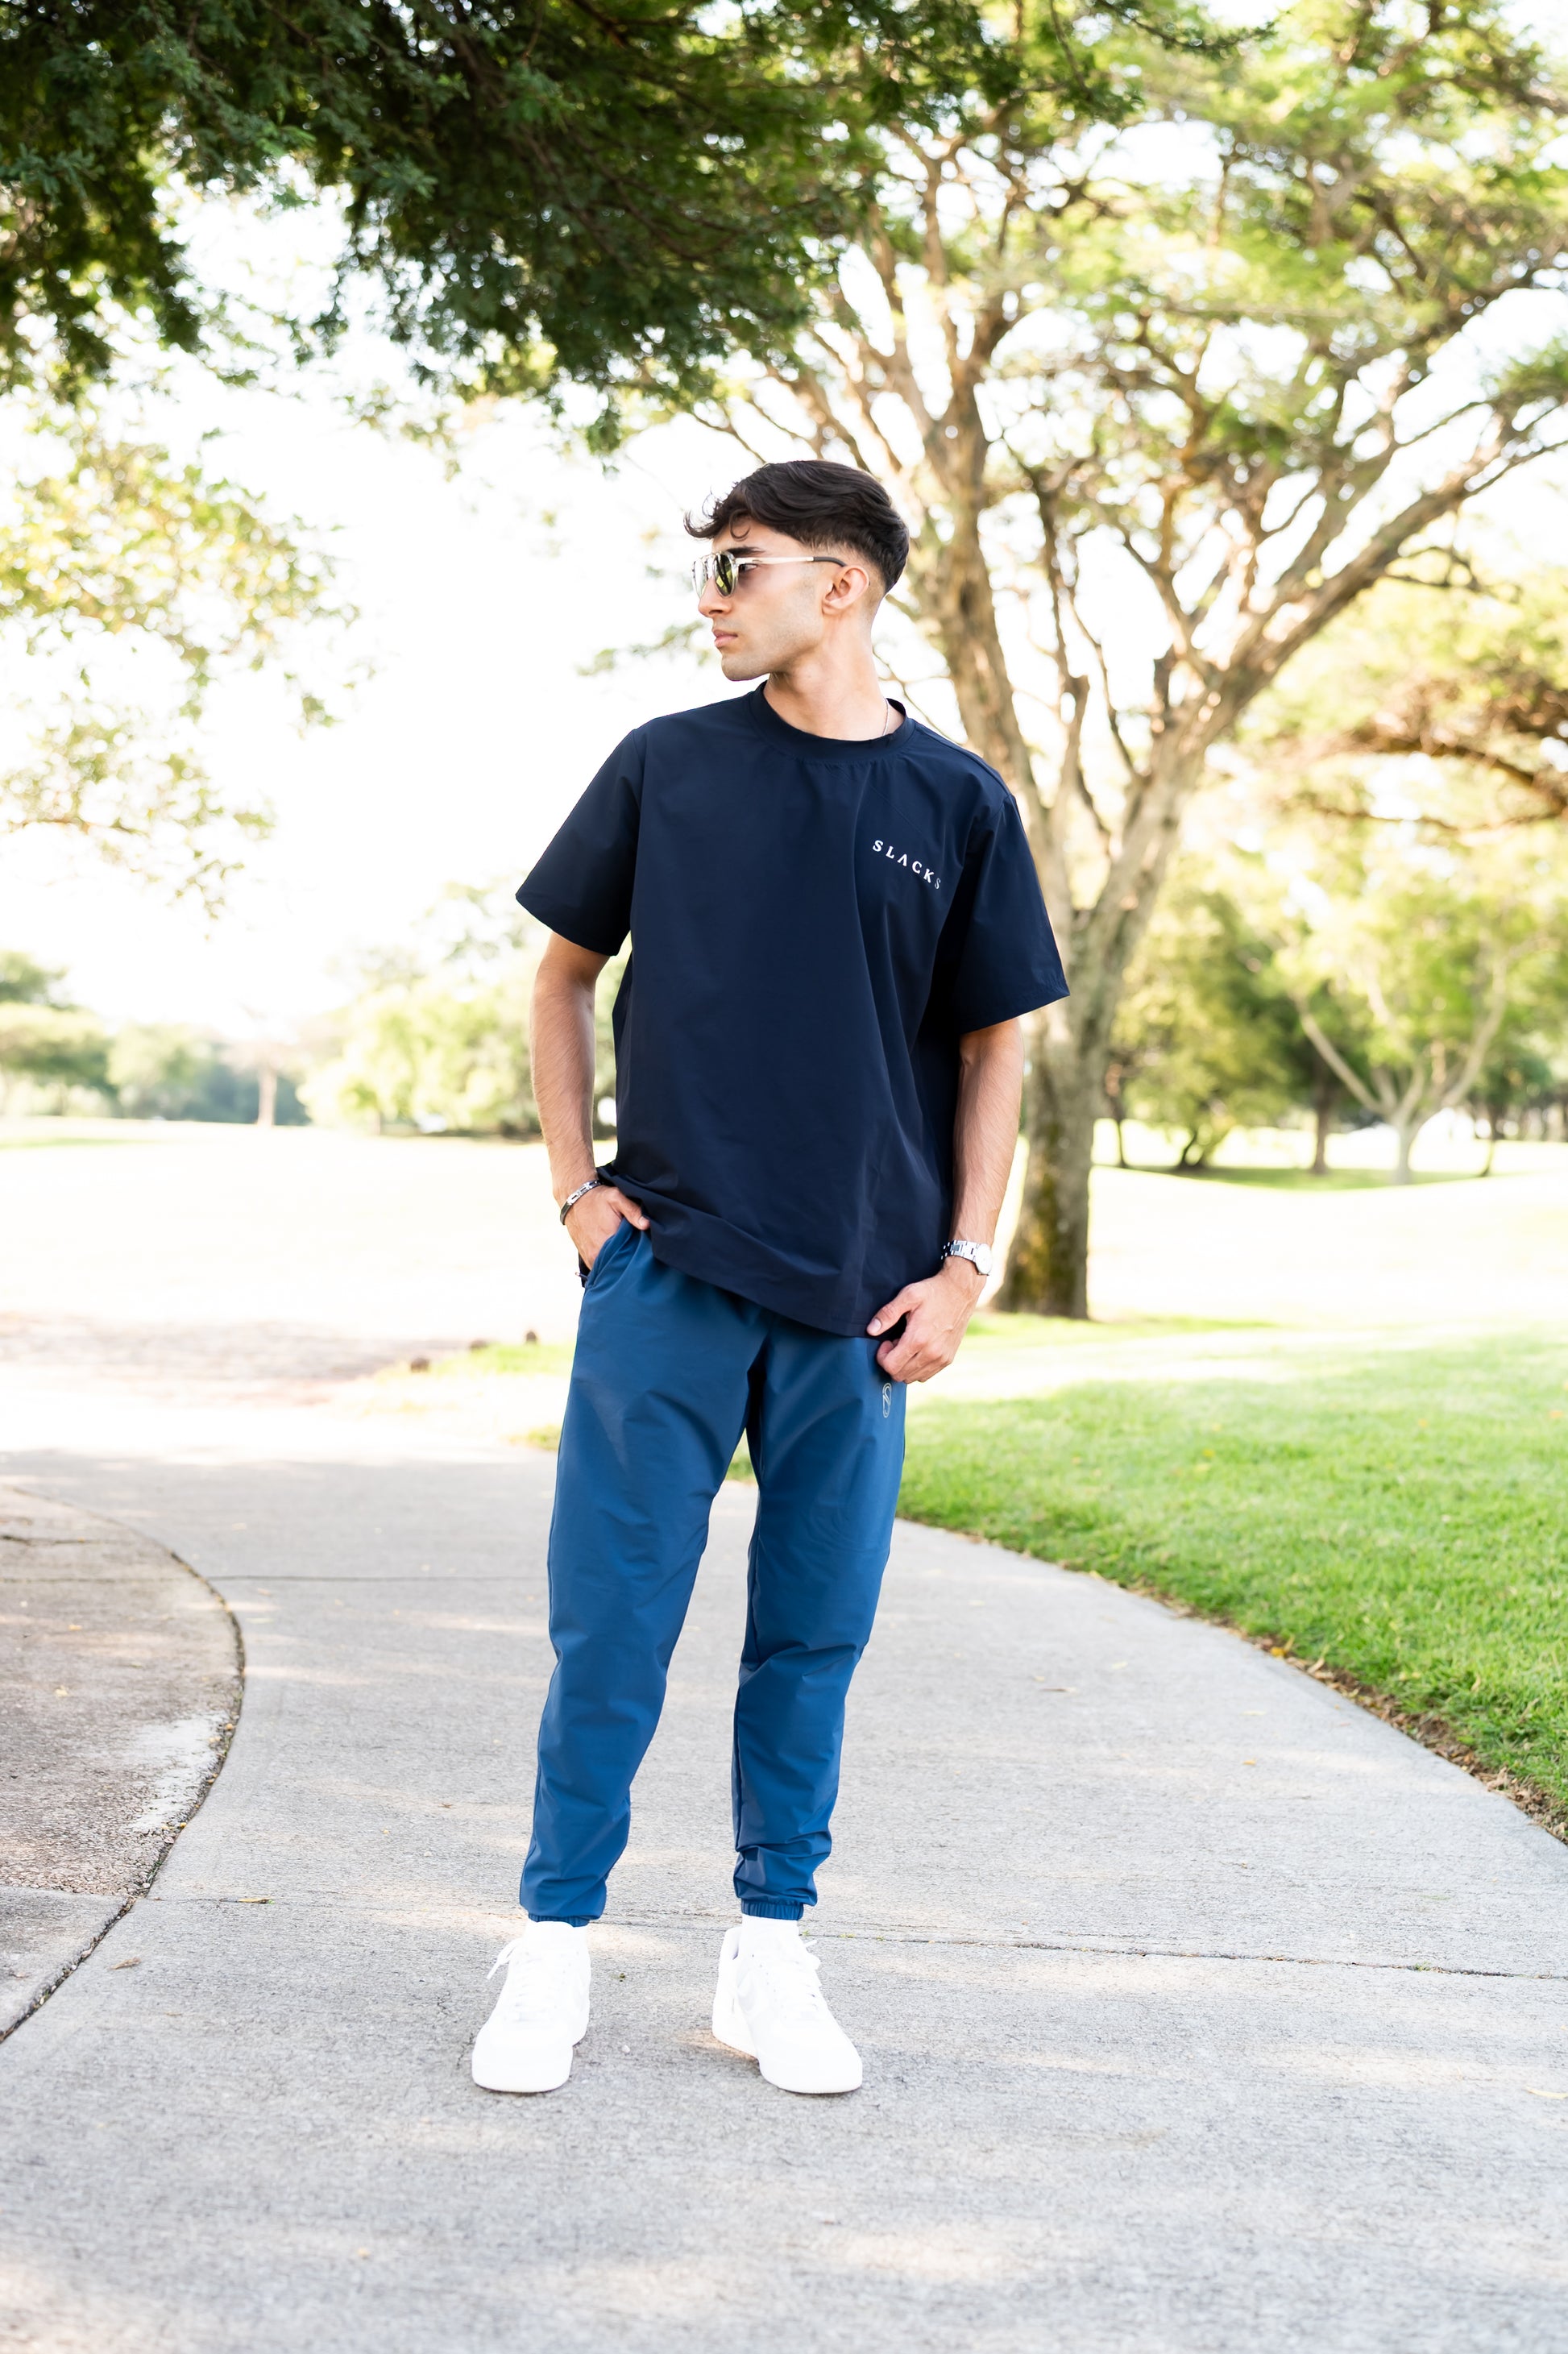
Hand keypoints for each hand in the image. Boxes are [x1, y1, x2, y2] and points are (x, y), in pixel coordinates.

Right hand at [564, 1182, 648, 1267]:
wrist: (574, 1200)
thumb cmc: (597, 1199)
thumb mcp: (616, 1197)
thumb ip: (633, 1210)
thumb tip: (646, 1224)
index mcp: (606, 1242)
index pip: (629, 1259)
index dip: (639, 1254)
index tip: (644, 1248)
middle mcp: (596, 1255)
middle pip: (620, 1265)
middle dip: (629, 1260)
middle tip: (636, 1248)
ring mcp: (590, 1260)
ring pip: (611, 1268)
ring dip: (619, 1262)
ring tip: (626, 1250)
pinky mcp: (587, 1260)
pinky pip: (602, 1267)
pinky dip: (610, 1263)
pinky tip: (616, 1252)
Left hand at [868, 1257, 983, 1382]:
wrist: (961, 1291)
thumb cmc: (933, 1292)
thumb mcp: (908, 1295)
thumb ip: (888, 1314)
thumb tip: (871, 1331)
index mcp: (919, 1339)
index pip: (891, 1366)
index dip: (882, 1356)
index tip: (888, 1341)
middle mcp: (932, 1353)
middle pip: (899, 1375)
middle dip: (892, 1361)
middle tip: (897, 1341)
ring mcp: (942, 1358)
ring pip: (912, 1378)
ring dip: (904, 1365)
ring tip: (909, 1345)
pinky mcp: (948, 1359)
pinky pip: (925, 1375)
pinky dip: (917, 1368)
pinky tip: (919, 1349)